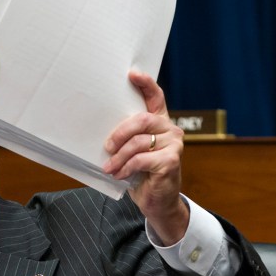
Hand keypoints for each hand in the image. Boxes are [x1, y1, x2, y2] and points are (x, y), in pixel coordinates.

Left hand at [102, 71, 187, 244]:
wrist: (157, 201)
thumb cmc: (141, 174)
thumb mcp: (132, 152)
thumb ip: (126, 138)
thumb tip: (101, 132)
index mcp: (160, 122)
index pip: (156, 96)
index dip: (145, 83)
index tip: (132, 74)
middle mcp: (170, 129)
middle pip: (141, 120)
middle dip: (119, 133)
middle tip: (106, 147)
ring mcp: (174, 144)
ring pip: (138, 142)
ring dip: (119, 157)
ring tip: (109, 167)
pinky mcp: (172, 161)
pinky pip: (142, 159)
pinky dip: (126, 167)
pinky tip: (119, 174)